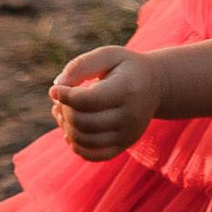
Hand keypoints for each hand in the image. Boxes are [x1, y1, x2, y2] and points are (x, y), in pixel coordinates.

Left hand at [50, 44, 158, 160]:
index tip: (54, 89)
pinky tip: (70, 130)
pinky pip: (93, 155)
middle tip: (59, 100)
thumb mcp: (108, 55)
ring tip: (62, 112)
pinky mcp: (124, 145)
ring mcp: (128, 134)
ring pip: (85, 141)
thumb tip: (57, 85)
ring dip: (66, 127)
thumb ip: (81, 66)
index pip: (88, 101)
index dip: (65, 97)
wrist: (156, 85)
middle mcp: (130, 116)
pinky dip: (76, 146)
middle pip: (83, 122)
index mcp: (127, 90)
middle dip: (64, 111)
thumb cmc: (126, 67)